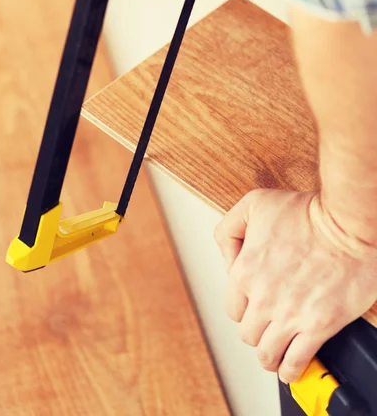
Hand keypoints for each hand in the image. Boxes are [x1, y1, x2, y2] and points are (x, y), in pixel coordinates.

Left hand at [214, 189, 376, 382]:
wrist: (347, 223)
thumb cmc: (308, 211)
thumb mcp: (255, 204)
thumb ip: (231, 228)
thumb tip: (227, 257)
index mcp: (245, 270)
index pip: (232, 307)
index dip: (243, 307)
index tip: (254, 307)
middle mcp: (263, 297)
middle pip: (248, 333)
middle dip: (256, 331)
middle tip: (267, 327)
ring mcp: (290, 314)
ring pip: (266, 354)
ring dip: (269, 356)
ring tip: (276, 353)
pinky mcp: (318, 326)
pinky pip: (295, 362)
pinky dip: (290, 370)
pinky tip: (291, 367)